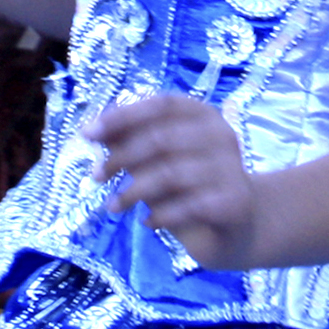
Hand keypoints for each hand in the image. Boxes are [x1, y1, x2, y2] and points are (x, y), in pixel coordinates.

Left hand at [88, 95, 262, 266]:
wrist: (240, 223)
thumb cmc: (192, 184)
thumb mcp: (159, 159)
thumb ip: (131, 141)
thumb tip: (92, 130)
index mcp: (203, 115)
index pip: (160, 105)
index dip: (122, 116)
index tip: (88, 133)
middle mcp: (221, 135)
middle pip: (161, 138)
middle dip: (121, 157)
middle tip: (96, 176)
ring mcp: (230, 169)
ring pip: (170, 174)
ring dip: (133, 191)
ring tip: (113, 206)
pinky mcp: (233, 202)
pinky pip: (187, 207)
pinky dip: (160, 215)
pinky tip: (146, 222)